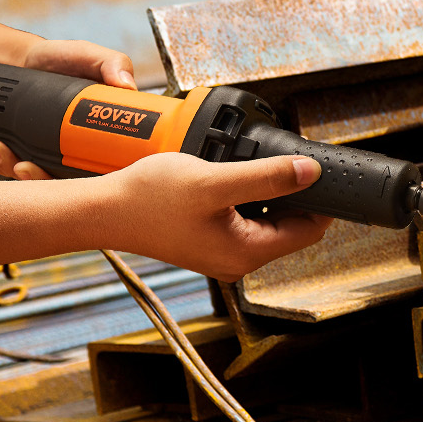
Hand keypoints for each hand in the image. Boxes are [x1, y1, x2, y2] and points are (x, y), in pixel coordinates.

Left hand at [0, 40, 136, 179]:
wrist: (21, 60)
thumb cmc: (61, 59)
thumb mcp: (89, 55)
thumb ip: (112, 62)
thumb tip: (127, 85)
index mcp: (104, 133)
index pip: (112, 162)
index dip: (100, 175)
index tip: (79, 173)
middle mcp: (81, 148)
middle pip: (73, 179)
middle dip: (46, 178)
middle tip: (26, 166)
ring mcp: (53, 153)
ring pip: (40, 178)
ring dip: (16, 171)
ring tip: (0, 151)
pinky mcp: (26, 152)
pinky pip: (14, 168)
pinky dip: (0, 162)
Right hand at [99, 153, 332, 281]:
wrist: (101, 210)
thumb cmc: (149, 199)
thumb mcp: (215, 181)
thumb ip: (266, 176)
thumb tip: (310, 172)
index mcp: (246, 253)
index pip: (309, 231)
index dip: (321, 201)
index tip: (321, 172)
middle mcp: (238, 260)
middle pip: (291, 226)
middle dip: (294, 194)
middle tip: (286, 162)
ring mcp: (223, 253)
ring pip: (268, 220)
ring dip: (269, 193)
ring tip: (256, 166)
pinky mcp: (209, 241)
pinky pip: (244, 219)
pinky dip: (247, 197)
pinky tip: (234, 177)